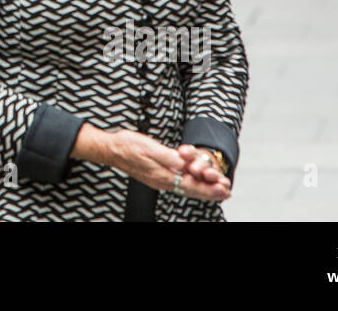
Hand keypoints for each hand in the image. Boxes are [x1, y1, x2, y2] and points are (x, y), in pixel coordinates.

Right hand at [78, 127, 231, 201]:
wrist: (110, 149)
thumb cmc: (128, 146)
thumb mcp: (151, 149)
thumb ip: (170, 158)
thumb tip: (187, 165)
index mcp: (163, 176)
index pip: (191, 186)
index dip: (209, 188)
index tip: (224, 189)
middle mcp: (163, 181)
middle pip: (191, 189)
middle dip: (210, 191)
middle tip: (226, 190)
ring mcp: (159, 178)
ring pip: (186, 186)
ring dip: (203, 187)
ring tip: (217, 187)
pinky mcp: (157, 174)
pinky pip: (178, 182)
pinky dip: (191, 182)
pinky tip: (196, 180)